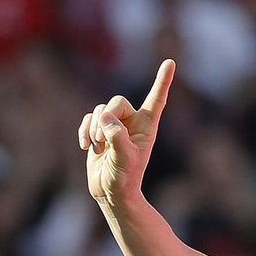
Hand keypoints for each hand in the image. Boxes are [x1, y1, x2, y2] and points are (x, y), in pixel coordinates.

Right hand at [80, 59, 174, 205]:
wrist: (111, 193)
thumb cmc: (124, 179)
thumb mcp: (124, 159)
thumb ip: (117, 137)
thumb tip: (103, 118)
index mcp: (147, 126)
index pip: (156, 99)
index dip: (162, 80)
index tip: (170, 62)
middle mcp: (132, 122)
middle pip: (116, 101)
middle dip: (106, 117)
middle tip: (102, 140)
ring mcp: (115, 126)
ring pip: (100, 110)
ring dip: (94, 129)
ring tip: (98, 148)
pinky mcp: (99, 132)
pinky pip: (88, 119)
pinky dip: (84, 131)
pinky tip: (86, 147)